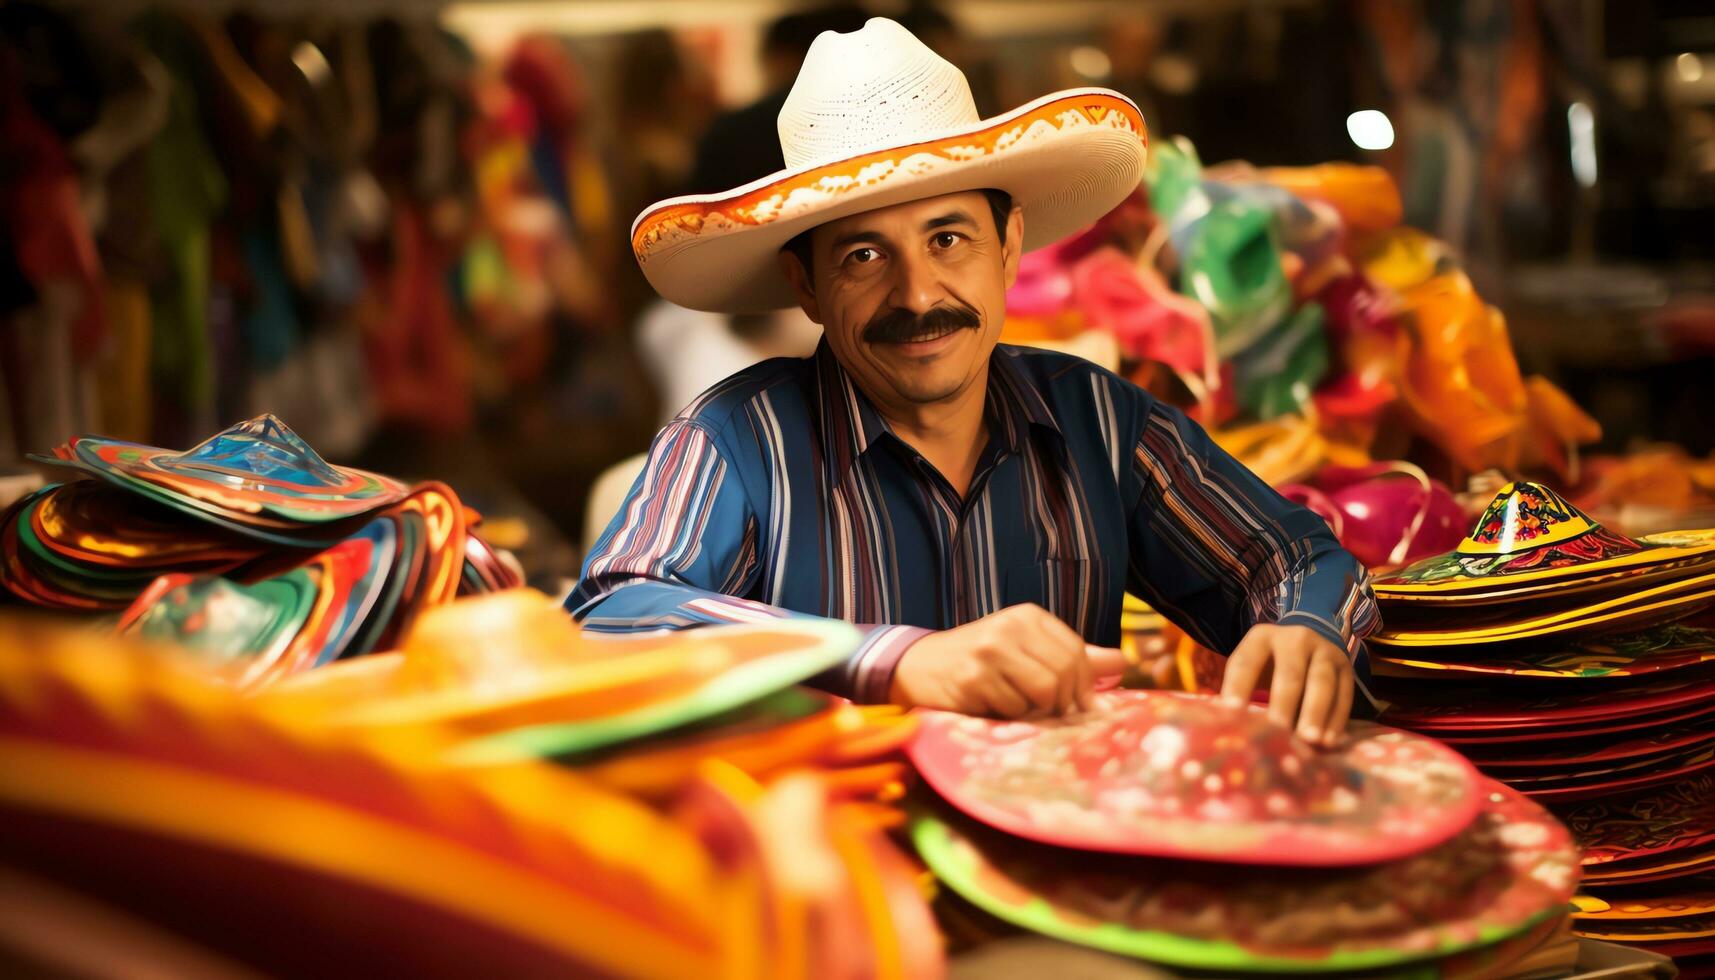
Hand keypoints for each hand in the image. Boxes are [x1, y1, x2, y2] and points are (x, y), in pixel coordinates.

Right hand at [889, 604, 1126, 717]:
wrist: (919, 667)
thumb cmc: (979, 662)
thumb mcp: (1025, 650)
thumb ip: (1072, 655)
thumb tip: (1122, 662)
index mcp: (1028, 617)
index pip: (1077, 652)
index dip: (1083, 685)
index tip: (1075, 704)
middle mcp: (1010, 627)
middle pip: (1065, 673)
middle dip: (1063, 702)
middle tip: (1049, 713)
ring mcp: (990, 651)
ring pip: (1044, 692)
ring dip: (1036, 711)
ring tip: (1019, 708)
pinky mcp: (974, 678)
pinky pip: (1014, 709)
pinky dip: (1010, 717)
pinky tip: (994, 707)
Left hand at [1219, 623, 1353, 746]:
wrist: (1307, 642)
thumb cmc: (1269, 664)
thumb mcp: (1253, 666)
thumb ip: (1242, 690)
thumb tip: (1228, 728)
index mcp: (1261, 637)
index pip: (1246, 662)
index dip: (1238, 686)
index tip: (1233, 713)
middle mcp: (1295, 639)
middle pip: (1290, 672)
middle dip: (1284, 703)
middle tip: (1278, 731)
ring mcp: (1324, 651)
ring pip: (1322, 682)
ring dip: (1316, 712)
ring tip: (1309, 740)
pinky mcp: (1346, 666)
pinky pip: (1344, 694)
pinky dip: (1336, 719)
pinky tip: (1328, 742)